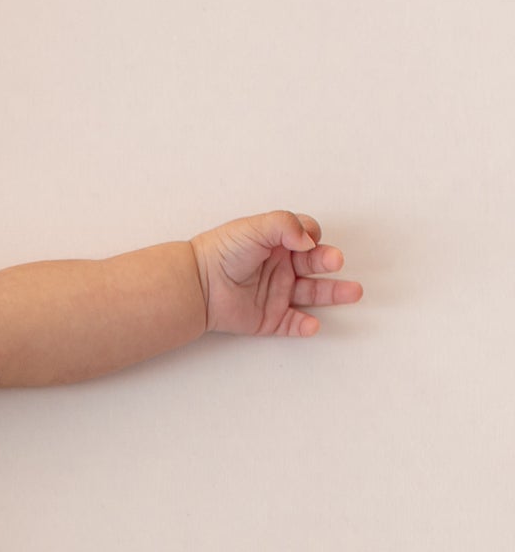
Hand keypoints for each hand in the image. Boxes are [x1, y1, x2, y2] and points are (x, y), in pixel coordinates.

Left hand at [191, 209, 363, 337]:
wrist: (197, 284)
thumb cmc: (222, 251)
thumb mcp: (255, 228)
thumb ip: (285, 225)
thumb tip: (310, 239)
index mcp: (278, 244)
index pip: (307, 237)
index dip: (313, 236)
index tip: (308, 240)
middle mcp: (280, 268)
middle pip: (315, 264)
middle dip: (329, 262)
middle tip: (335, 262)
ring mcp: (277, 293)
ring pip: (313, 294)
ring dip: (334, 293)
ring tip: (354, 292)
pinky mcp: (269, 318)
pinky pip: (292, 323)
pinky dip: (305, 326)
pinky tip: (314, 324)